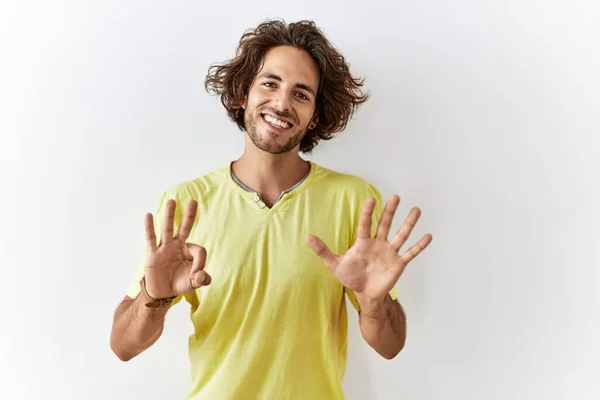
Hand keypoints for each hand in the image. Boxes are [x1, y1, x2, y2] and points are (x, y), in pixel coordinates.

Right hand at [143, 199, 210, 298]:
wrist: (162, 293)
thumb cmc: (179, 284)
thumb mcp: (193, 284)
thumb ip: (201, 279)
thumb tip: (202, 275)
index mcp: (189, 252)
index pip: (199, 250)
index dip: (200, 262)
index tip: (197, 274)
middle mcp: (178, 246)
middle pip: (185, 228)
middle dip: (189, 216)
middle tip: (193, 201)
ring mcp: (165, 248)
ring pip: (167, 229)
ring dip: (169, 216)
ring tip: (171, 202)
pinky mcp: (153, 254)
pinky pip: (151, 239)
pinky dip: (149, 227)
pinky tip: (148, 215)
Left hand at [306, 195, 431, 301]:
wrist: (364, 294)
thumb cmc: (351, 277)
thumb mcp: (334, 264)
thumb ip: (323, 250)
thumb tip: (307, 237)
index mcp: (363, 242)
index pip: (365, 224)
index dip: (368, 212)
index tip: (371, 199)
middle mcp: (378, 244)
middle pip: (385, 224)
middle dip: (390, 211)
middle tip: (395, 196)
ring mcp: (390, 253)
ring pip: (401, 235)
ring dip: (409, 223)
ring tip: (416, 209)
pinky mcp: (398, 264)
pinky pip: (410, 253)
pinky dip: (419, 246)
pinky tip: (428, 235)